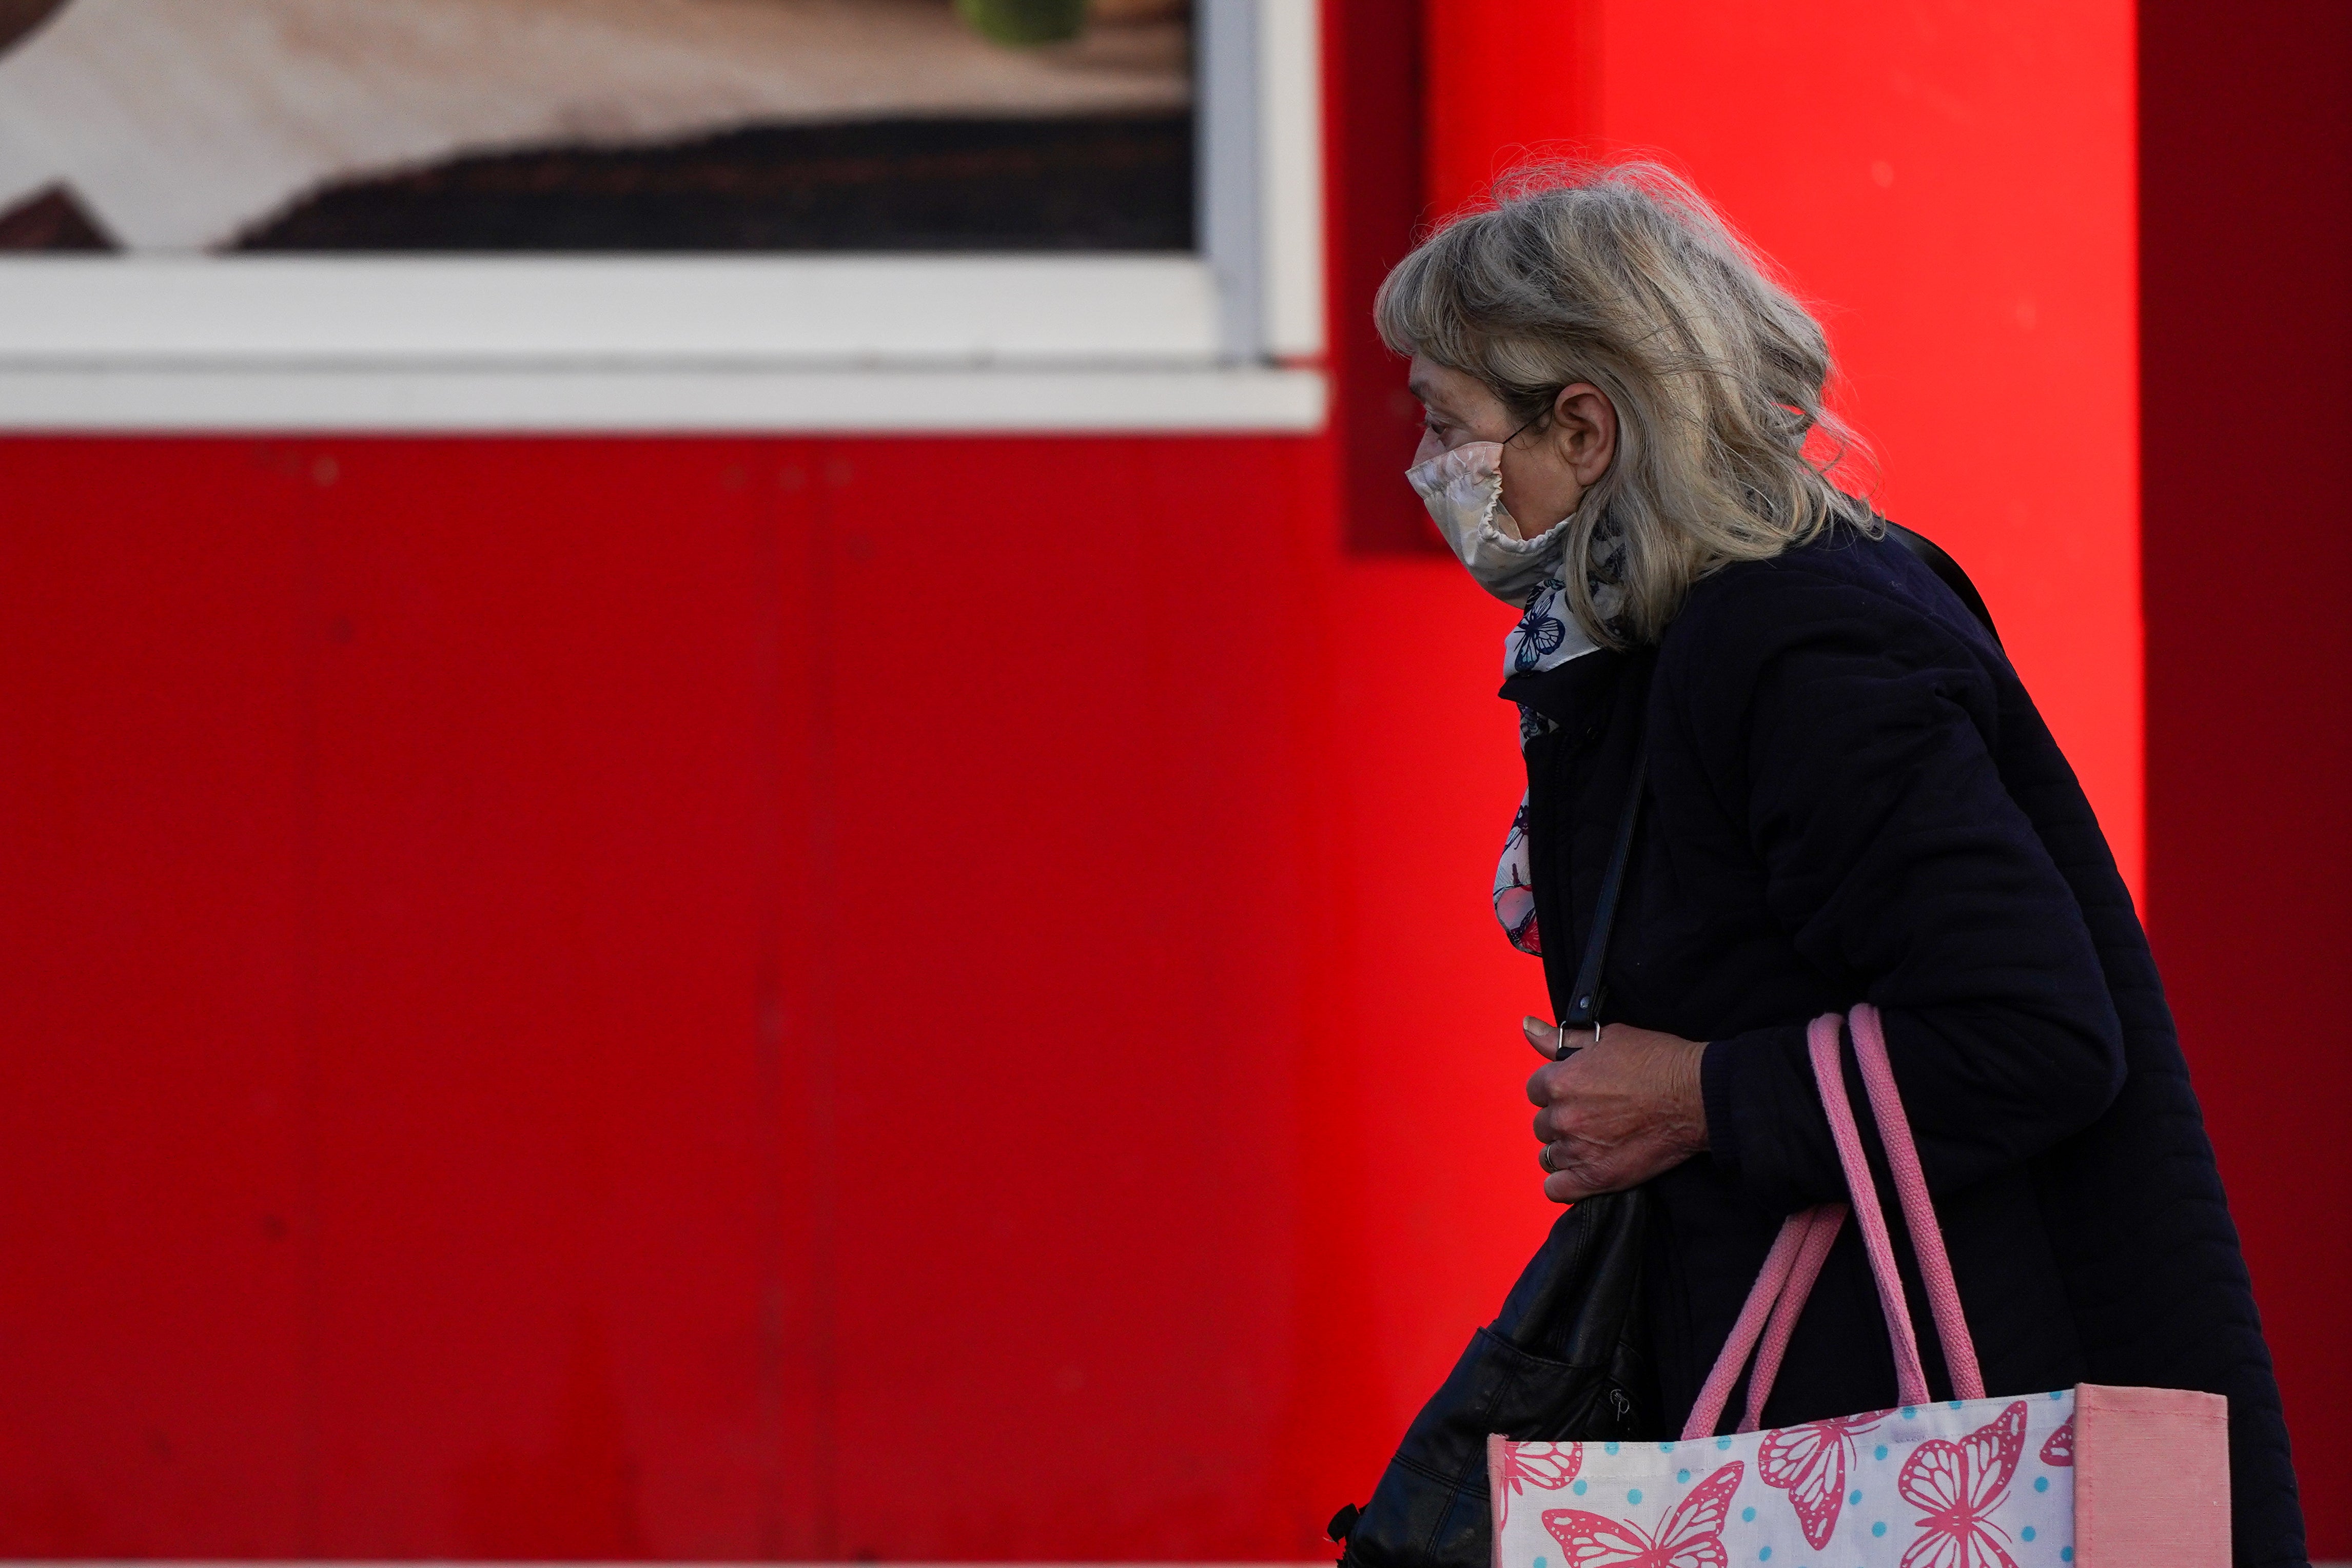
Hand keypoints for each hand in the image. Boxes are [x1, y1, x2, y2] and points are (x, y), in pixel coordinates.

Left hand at [1523, 1016, 1709, 1201]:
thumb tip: (1528, 1026)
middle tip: (1592, 1116)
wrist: (1696, 1095)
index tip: (1577, 1092)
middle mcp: (1564, 1117)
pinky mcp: (1598, 1177)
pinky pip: (1557, 1189)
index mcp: (1560, 1082)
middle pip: (1542, 1125)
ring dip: (1566, 1150)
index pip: (1536, 1090)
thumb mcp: (1606, 1038)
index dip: (1556, 1091)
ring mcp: (1579, 1150)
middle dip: (1562, 1120)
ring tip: (1593, 1142)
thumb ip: (1560, 1039)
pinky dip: (1565, 1183)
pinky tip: (1582, 1170)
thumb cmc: (1657, 1062)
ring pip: (1549, 1156)